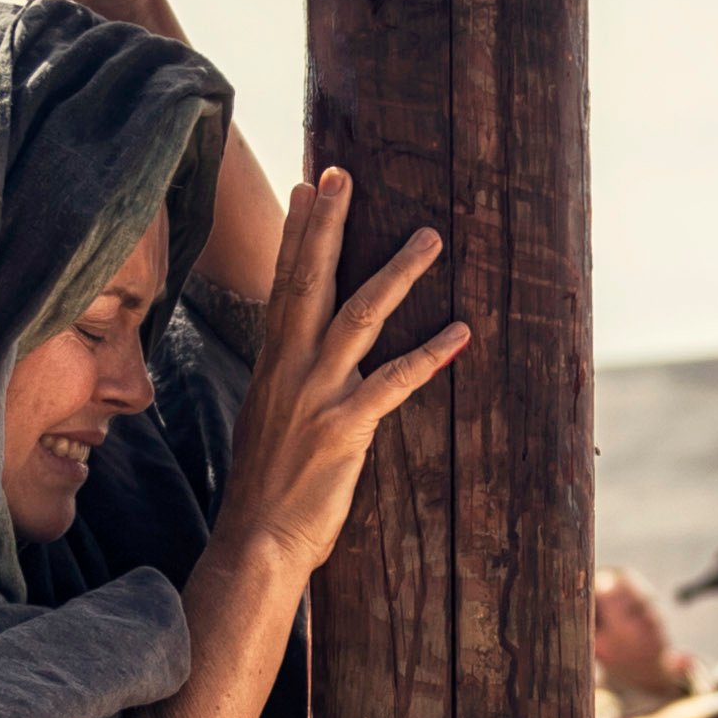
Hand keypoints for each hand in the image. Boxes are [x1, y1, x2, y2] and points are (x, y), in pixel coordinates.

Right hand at [208, 171, 471, 580]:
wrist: (257, 542)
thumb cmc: (268, 488)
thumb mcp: (269, 419)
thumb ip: (287, 381)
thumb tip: (302, 358)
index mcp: (272, 363)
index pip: (284, 283)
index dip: (298, 233)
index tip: (309, 186)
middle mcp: (290, 369)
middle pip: (310, 281)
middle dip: (329, 224)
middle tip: (342, 174)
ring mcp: (317, 395)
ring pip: (359, 318)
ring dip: (397, 273)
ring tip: (429, 236)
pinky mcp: (346, 429)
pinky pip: (394, 383)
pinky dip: (429, 357)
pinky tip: (460, 334)